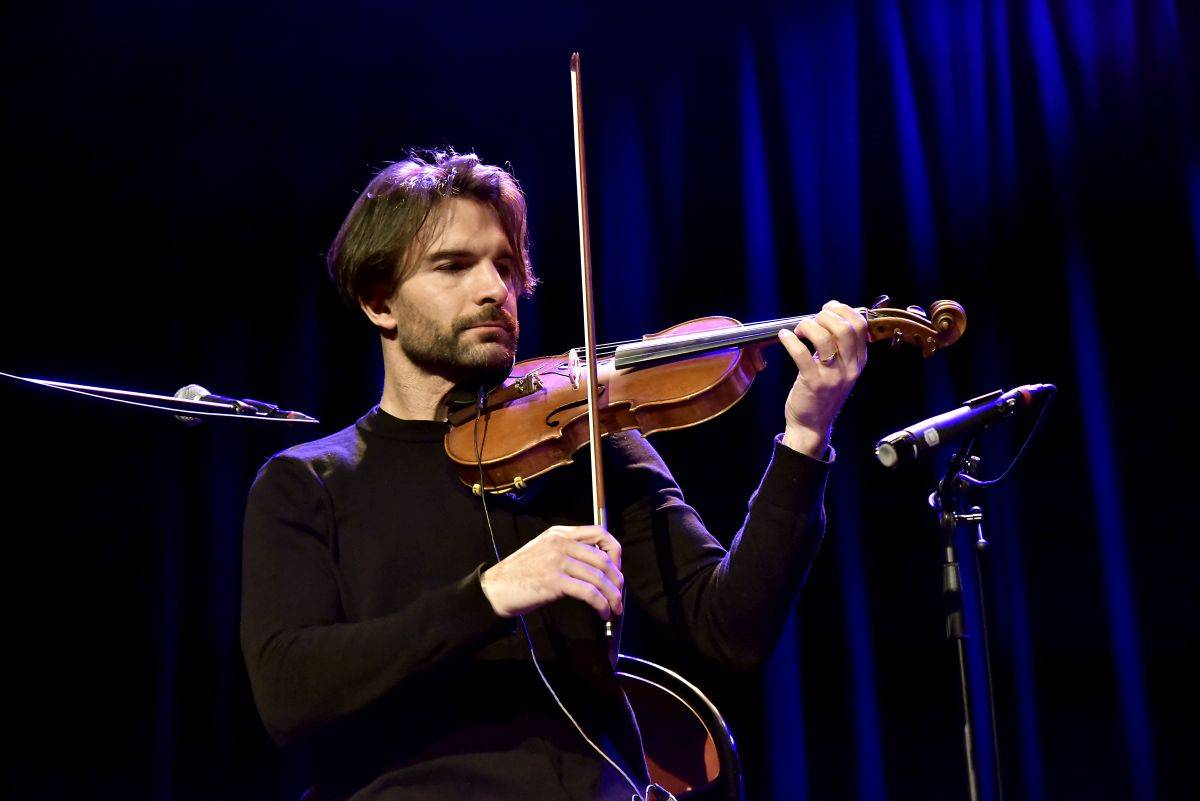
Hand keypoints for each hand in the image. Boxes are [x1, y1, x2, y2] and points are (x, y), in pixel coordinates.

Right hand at [479, 525, 623, 620]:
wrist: (495, 589)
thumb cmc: (521, 574)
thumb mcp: (544, 551)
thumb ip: (568, 551)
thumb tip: (599, 565)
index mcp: (560, 533)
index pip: (599, 533)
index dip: (614, 552)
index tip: (616, 570)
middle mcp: (560, 543)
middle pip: (603, 559)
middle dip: (617, 580)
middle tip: (619, 596)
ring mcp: (557, 561)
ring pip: (599, 577)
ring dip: (612, 596)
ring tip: (615, 609)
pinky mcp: (554, 582)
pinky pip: (588, 592)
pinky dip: (601, 604)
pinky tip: (603, 613)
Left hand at [777, 300, 868, 456]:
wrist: (812, 425)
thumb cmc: (822, 392)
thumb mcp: (839, 369)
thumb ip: (839, 346)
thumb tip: (829, 314)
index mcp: (859, 361)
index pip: (860, 325)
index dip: (844, 310)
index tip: (828, 308)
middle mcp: (850, 368)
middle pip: (845, 328)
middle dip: (825, 316)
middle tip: (812, 320)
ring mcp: (833, 376)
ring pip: (824, 338)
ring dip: (808, 326)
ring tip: (798, 330)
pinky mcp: (813, 383)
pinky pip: (801, 353)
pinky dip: (790, 340)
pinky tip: (784, 336)